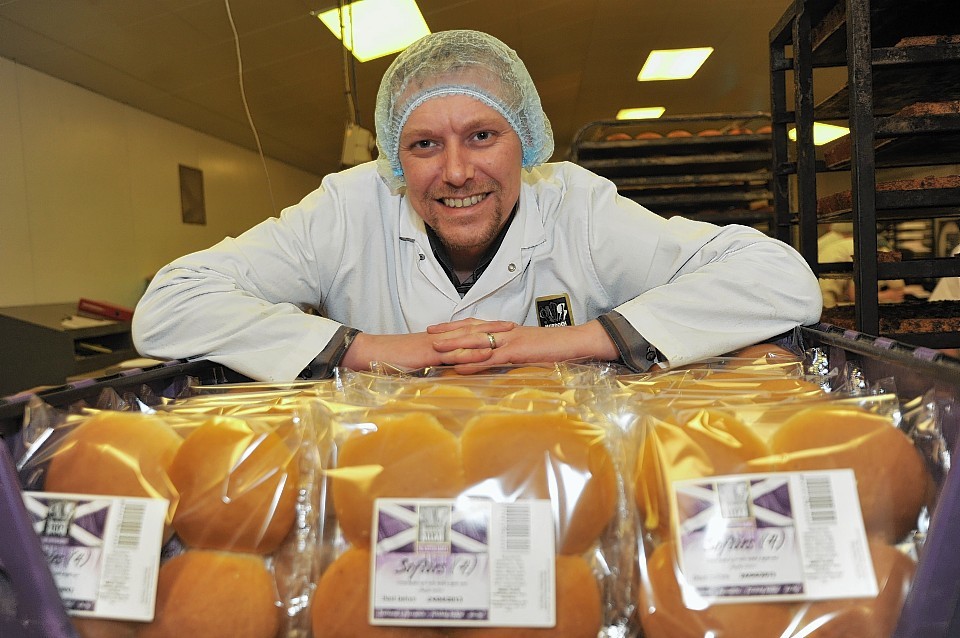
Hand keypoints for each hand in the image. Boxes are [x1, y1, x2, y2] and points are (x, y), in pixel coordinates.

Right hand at [341, 320, 516, 370]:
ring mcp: (436, 345)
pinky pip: (455, 353)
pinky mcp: (430, 354)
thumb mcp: (415, 363)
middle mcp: (440, 338)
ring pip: (467, 338)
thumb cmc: (390, 359)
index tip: (500, 327)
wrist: (371, 353)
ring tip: (509, 334)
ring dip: (489, 336)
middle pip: (471, 329)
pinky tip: (487, 352)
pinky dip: (472, 353)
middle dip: (493, 327)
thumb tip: (443, 372)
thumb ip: (431, 365)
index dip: (483, 327)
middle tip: (514, 325)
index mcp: (437, 339)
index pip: (464, 330)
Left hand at [430, 320, 618, 370]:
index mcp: (506, 330)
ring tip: (435, 349)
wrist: (574, 342)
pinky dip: (473, 362)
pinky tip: (459, 367)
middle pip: (470, 330)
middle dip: (447, 332)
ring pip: (477, 343)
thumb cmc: (553, 347)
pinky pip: (491, 358)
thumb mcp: (528, 347)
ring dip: (455, 346)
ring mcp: (510, 342)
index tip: (437, 328)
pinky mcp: (517, 353)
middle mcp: (504, 332)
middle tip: (427, 333)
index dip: (455, 326)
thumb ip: (511, 350)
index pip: (475, 325)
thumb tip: (496, 357)